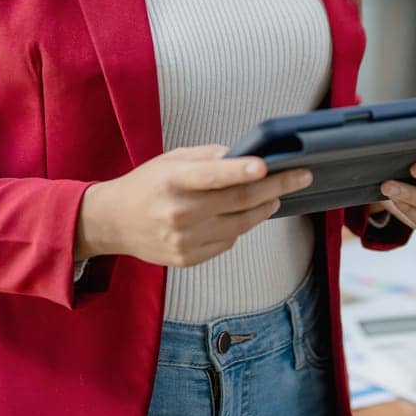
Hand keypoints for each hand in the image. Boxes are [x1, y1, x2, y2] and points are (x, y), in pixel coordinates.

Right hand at [77, 146, 312, 267]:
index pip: (212, 175)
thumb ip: (208, 157)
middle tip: (302, 176)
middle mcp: (179, 212)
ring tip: (277, 195)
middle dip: (276, 187)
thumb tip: (246, 157)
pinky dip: (239, 226)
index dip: (240, 171)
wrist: (113, 222)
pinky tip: (242, 214)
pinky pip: (228, 241)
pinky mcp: (188, 258)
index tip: (266, 166)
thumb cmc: (147, 184)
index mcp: (173, 180)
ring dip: (264, 208)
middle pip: (239, 201)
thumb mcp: (171, 159)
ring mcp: (184, 239)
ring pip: (240, 224)